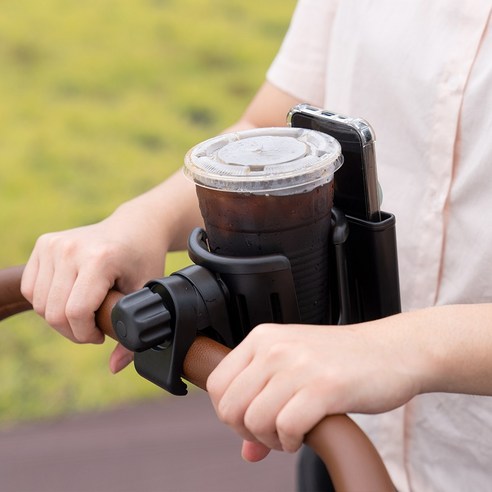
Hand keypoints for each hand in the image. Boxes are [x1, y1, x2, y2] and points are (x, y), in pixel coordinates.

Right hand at [21, 208, 166, 349]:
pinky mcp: (44, 243)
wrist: (135, 226)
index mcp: (99, 259)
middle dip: (73, 331)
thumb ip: (133, 334)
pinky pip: (31, 287)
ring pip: (39, 303)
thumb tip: (113, 367)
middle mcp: (71, 249)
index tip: (102, 335)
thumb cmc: (144, 260)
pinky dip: (46, 301)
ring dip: (59, 318)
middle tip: (94, 328)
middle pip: (53, 312)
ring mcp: (54, 244)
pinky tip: (69, 299)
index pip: (76, 312)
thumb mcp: (147, 294)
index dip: (86, 334)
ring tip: (84, 313)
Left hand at [207, 319, 422, 459]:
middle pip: (230, 407)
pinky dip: (291, 442)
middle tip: (273, 432)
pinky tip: (305, 434)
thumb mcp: (295, 372)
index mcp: (263, 338)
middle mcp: (275, 348)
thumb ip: (264, 405)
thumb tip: (246, 453)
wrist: (391, 351)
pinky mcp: (324, 387)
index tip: (252, 420)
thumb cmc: (342, 361)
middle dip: (247, 431)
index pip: (217, 384)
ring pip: (255, 420)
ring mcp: (299, 365)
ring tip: (290, 434)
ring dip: (271, 440)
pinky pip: (286, 427)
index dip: (229, 413)